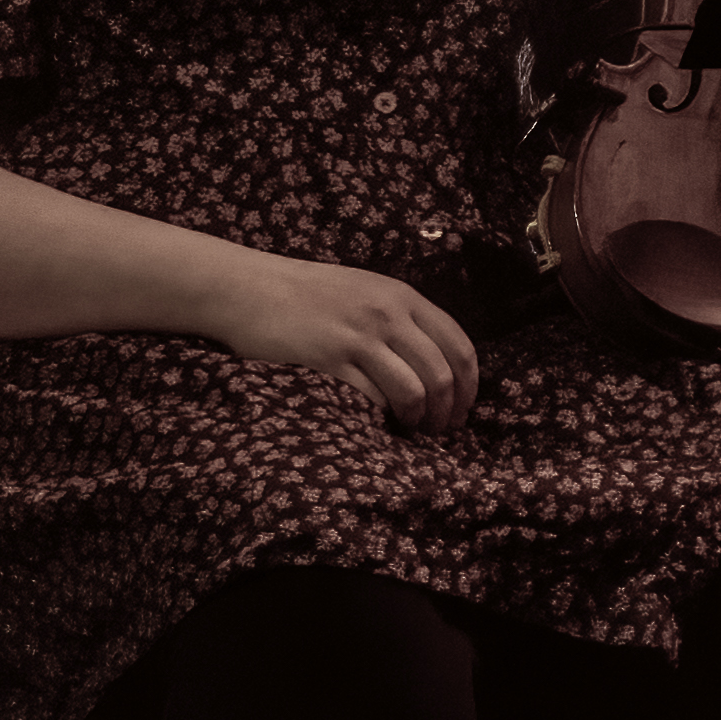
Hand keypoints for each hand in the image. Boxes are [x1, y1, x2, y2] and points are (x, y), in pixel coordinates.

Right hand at [208, 254, 478, 430]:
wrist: (250, 288)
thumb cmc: (308, 294)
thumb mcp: (367, 291)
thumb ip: (402, 319)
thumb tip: (438, 365)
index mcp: (402, 297)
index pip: (459, 345)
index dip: (469, 386)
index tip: (463, 409)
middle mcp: (387, 315)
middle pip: (442, 374)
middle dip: (448, 411)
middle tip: (440, 431)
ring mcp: (358, 338)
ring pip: (414, 390)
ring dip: (419, 419)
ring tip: (411, 429)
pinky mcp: (329, 361)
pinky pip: (371, 399)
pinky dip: (380, 418)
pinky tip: (376, 423)